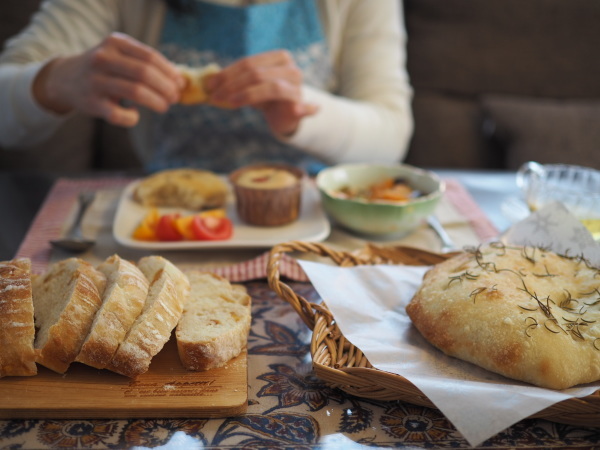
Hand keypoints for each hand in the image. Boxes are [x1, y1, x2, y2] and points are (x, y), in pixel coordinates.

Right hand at [32, 32, 184, 126]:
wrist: (66, 79)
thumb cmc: (105, 69)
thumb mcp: (120, 56)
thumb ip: (146, 63)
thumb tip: (179, 80)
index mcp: (115, 43)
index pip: (149, 56)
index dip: (169, 72)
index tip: (180, 83)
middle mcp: (102, 58)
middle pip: (144, 73)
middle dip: (166, 88)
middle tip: (174, 97)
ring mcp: (95, 80)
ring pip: (135, 92)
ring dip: (156, 102)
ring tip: (164, 107)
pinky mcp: (91, 103)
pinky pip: (119, 115)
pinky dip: (133, 118)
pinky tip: (134, 114)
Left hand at [205, 50, 318, 135]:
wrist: (286, 114)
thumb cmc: (265, 96)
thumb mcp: (250, 85)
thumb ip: (234, 81)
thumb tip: (207, 82)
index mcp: (278, 58)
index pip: (248, 63)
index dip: (227, 73)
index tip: (210, 85)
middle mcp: (291, 70)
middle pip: (256, 74)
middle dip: (232, 85)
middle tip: (215, 96)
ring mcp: (298, 88)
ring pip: (271, 88)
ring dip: (247, 96)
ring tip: (229, 103)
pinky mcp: (303, 107)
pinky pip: (305, 108)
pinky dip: (304, 108)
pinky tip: (298, 110)